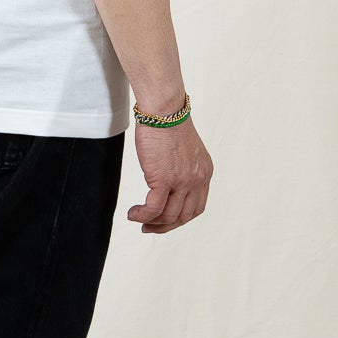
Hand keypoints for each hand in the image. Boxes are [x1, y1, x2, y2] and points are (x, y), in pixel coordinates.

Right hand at [126, 110, 212, 233]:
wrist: (163, 110)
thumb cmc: (167, 122)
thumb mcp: (183, 150)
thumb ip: (181, 167)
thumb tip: (166, 180)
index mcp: (204, 173)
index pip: (197, 207)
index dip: (180, 218)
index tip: (164, 219)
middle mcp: (197, 179)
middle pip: (184, 216)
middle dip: (165, 226)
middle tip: (149, 227)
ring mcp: (183, 181)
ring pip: (169, 216)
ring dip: (152, 223)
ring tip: (137, 219)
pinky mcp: (165, 179)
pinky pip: (154, 208)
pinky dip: (143, 216)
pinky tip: (133, 214)